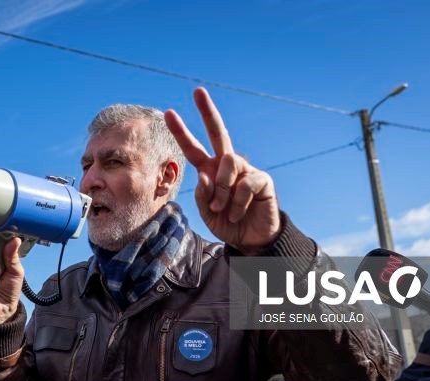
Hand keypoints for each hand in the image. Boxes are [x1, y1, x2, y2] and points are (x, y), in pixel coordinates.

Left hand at [164, 87, 280, 252]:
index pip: (192, 149)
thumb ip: (202, 194)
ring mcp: (245, 170)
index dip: (181, 132)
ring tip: (223, 209)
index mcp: (209, 171)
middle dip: (207, 111)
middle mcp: (227, 165)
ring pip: (227, 163)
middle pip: (218, 132)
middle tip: (197, 91)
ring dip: (221, 189)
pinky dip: (238, 202)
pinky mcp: (262, 179)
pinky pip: (245, 183)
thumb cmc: (227, 222)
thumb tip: (204, 174)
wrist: (251, 240)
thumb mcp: (206, 212)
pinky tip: (239, 212)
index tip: (168, 113)